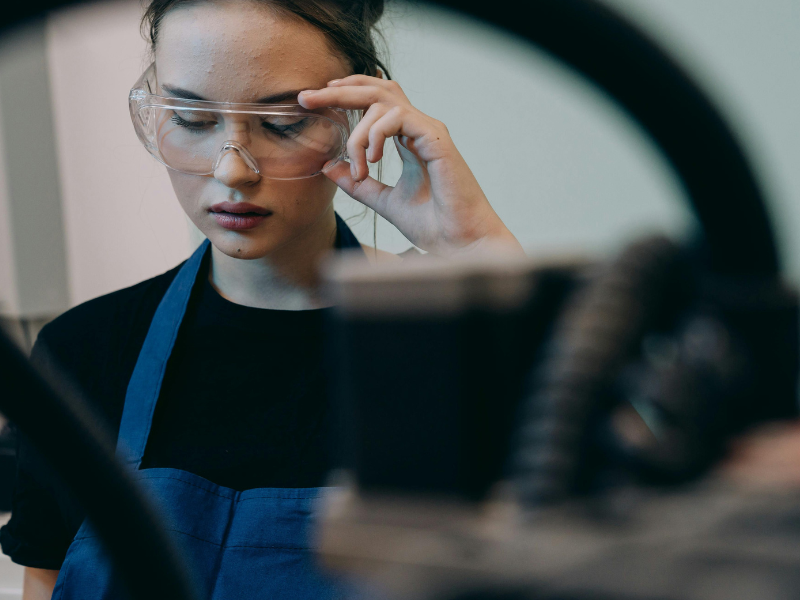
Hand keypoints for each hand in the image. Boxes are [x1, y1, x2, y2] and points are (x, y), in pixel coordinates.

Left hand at [298, 76, 522, 255]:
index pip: (375, 100)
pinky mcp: (436, 139)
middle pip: (376, 89)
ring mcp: (429, 131)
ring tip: (358, 163)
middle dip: (337, 90)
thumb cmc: (434, 225)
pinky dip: (377, 135)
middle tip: (306, 99)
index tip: (314, 101)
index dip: (345, 93)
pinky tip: (372, 160)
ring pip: (383, 102)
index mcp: (409, 139)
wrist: (462, 243)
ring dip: (359, 131)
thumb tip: (329, 166)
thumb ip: (359, 183)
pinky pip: (398, 117)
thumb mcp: (385, 201)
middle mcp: (419, 128)